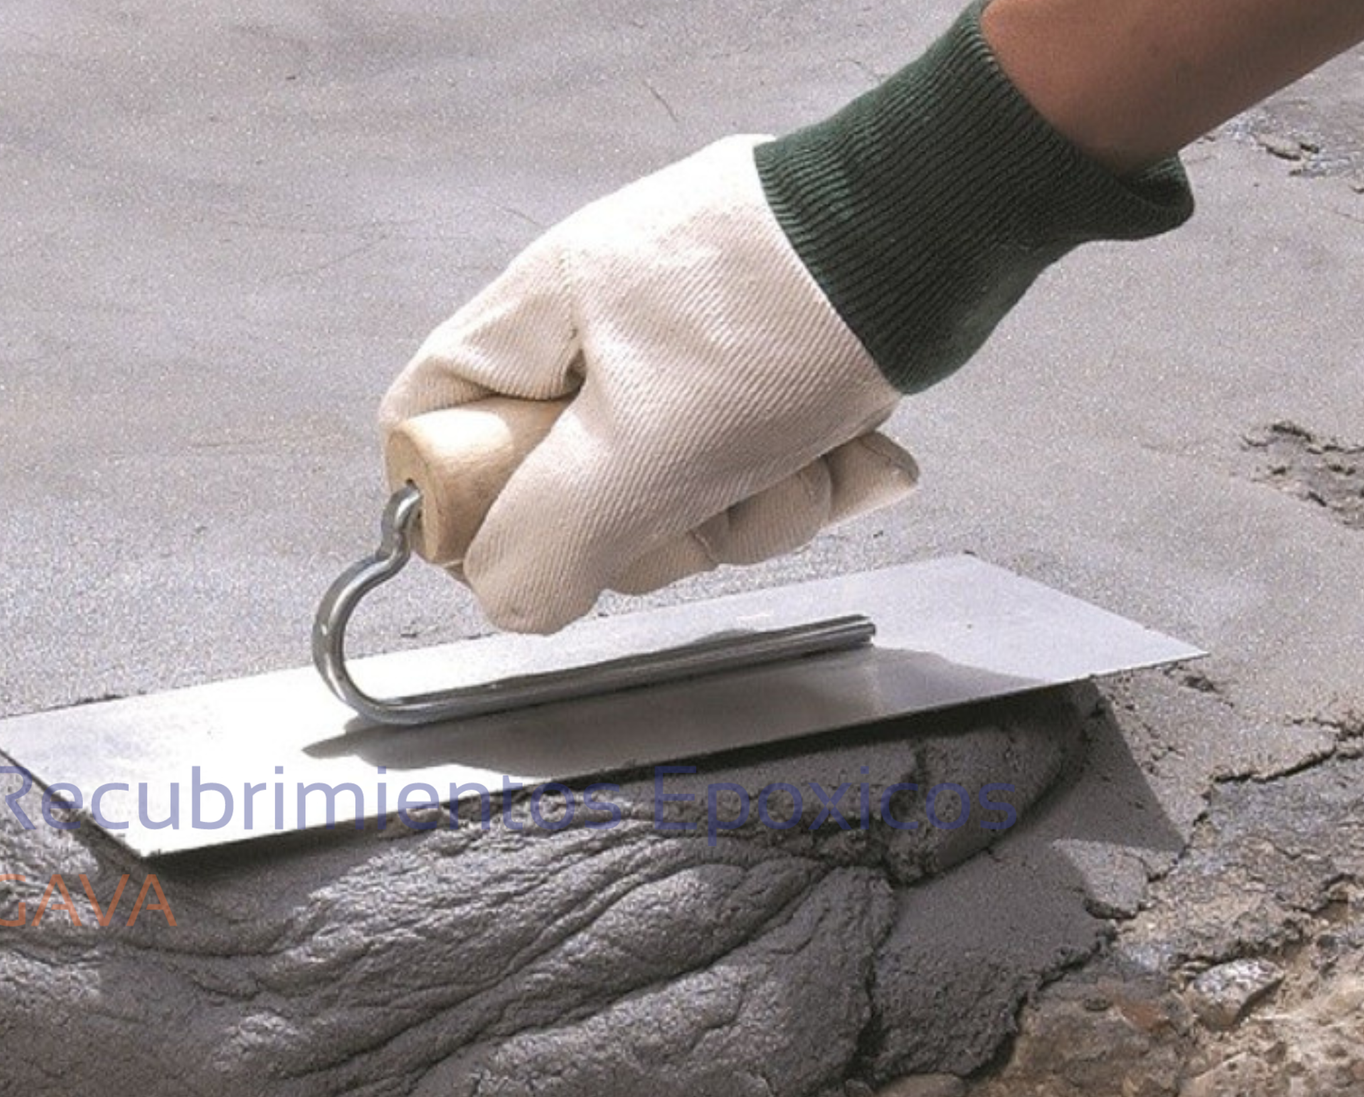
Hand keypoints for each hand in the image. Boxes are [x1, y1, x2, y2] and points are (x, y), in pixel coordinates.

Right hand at [379, 137, 916, 633]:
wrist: (938, 230)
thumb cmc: (790, 309)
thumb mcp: (643, 455)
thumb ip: (548, 543)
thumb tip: (506, 600)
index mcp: (534, 324)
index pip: (426, 423)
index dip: (455, 507)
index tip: (523, 553)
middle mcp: (596, 331)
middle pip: (563, 487)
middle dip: (653, 527)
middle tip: (699, 503)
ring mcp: (683, 347)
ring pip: (670, 489)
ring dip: (751, 507)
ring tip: (800, 461)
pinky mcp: (760, 361)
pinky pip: (748, 462)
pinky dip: (805, 474)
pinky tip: (846, 449)